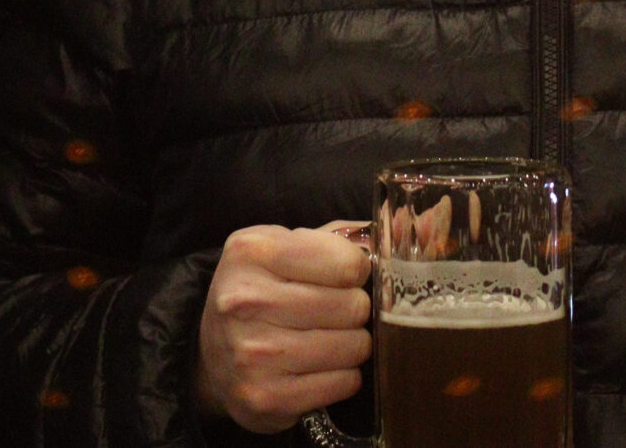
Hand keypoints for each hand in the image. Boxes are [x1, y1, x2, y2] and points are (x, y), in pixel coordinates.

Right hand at [194, 222, 371, 432]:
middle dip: (355, 309)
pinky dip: (342, 376)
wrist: (212, 354)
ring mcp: (253, 354)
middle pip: (353, 306)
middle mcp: (246, 301)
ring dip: (352, 344)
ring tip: (329, 338)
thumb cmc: (260, 290)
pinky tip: (321, 366)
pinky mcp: (265, 398)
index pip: (347, 262)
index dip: (356, 271)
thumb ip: (339, 236)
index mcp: (253, 252)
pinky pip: (343, 383)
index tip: (344, 277)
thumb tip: (413, 227)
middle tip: (337, 312)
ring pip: (353, 347)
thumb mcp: (282, 246)